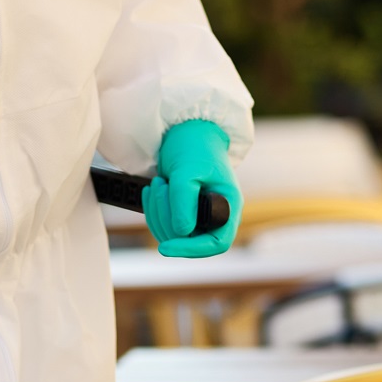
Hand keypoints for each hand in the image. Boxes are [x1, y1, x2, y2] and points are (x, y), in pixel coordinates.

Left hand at [141, 120, 241, 258]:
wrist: (187, 132)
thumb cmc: (195, 147)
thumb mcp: (189, 170)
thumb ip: (185, 202)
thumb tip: (181, 232)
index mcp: (228, 206)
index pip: (217, 243)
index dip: (192, 249)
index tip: (166, 247)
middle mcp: (215, 216)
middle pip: (189, 240)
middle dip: (167, 217)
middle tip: (161, 186)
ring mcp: (197, 217)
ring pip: (172, 235)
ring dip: (157, 211)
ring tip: (159, 182)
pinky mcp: (181, 213)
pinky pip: (163, 226)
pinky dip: (153, 210)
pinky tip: (153, 189)